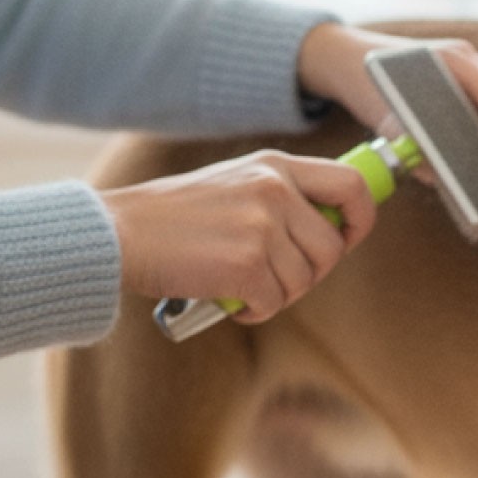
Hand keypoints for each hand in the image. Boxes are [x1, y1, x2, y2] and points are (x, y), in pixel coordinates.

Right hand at [102, 149, 378, 323]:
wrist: (118, 233)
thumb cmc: (172, 218)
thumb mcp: (234, 183)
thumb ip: (280, 196)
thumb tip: (330, 229)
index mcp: (275, 166)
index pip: (353, 185)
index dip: (360, 220)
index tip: (345, 240)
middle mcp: (274, 190)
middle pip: (332, 247)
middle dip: (311, 274)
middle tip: (276, 279)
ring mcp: (262, 226)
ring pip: (304, 280)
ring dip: (278, 295)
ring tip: (242, 287)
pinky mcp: (246, 264)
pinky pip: (276, 303)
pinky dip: (255, 311)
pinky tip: (230, 301)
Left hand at [297, 23, 477, 176]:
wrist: (348, 60)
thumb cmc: (367, 87)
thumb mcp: (389, 125)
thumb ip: (415, 153)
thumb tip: (441, 181)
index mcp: (452, 60)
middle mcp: (465, 56)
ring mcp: (465, 61)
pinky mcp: (459, 73)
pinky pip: (477, 100)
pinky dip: (475, 122)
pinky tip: (465, 147)